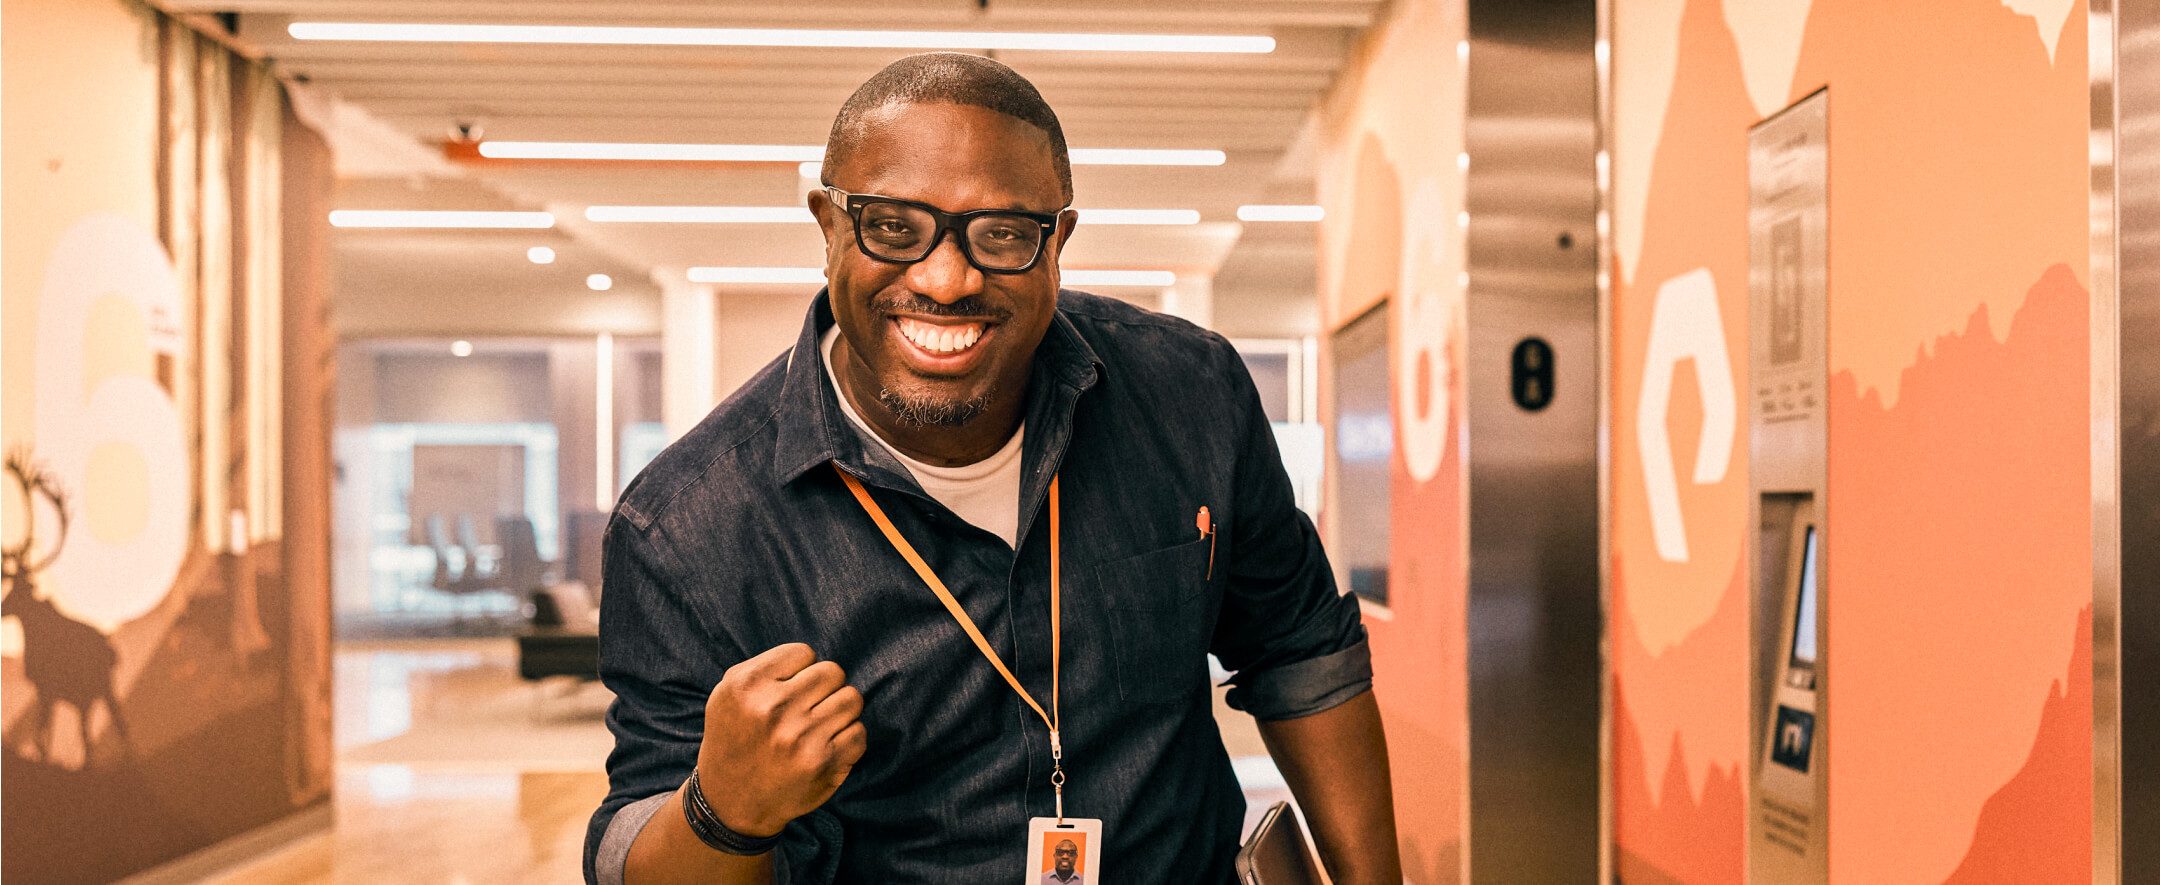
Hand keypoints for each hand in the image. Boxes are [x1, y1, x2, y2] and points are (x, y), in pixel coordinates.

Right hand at [695, 643, 867, 836]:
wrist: (730, 801)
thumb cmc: (735, 738)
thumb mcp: (728, 694)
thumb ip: (767, 667)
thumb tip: (813, 658)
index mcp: (747, 685)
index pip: (804, 653)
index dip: (800, 671)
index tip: (788, 690)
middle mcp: (773, 708)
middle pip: (833, 672)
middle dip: (825, 688)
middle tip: (809, 707)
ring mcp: (799, 737)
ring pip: (852, 699)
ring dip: (840, 710)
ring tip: (820, 724)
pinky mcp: (822, 762)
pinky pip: (859, 732)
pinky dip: (848, 739)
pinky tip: (826, 746)